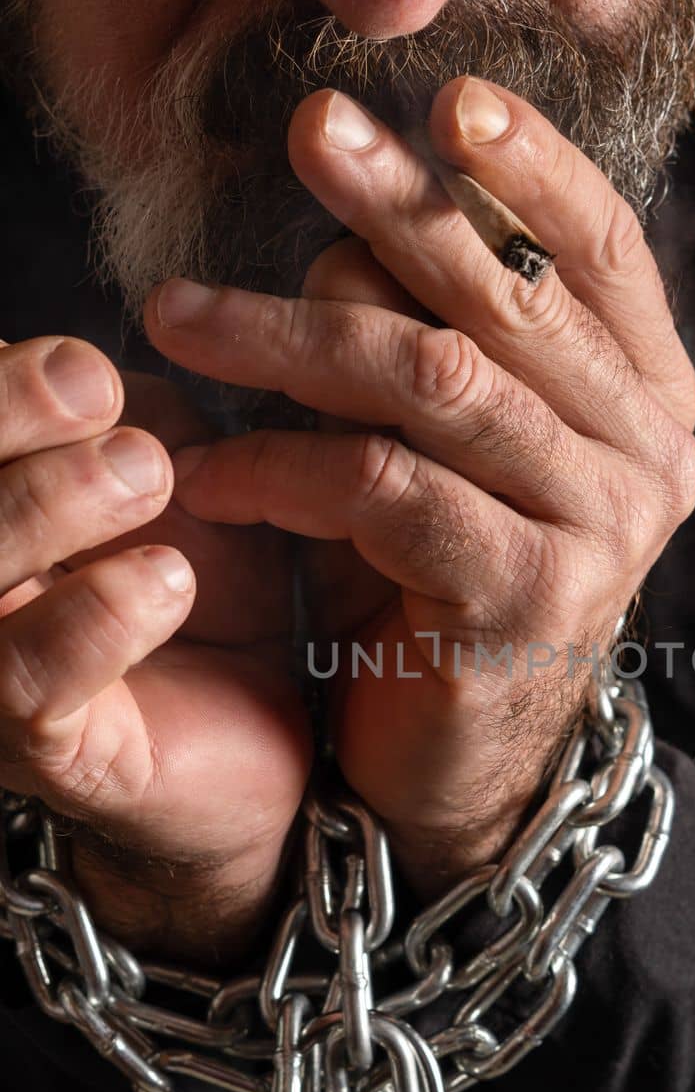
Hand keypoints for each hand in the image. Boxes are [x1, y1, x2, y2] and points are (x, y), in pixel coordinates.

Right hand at [0, 340, 310, 959]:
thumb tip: (135, 340)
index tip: (86, 369)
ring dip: (42, 503)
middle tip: (96, 394)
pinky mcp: (39, 751)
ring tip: (144, 472)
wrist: (271, 739)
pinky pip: (27, 681)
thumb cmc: (219, 590)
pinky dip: (94, 615)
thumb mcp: (186, 469)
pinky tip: (168, 581)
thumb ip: (141, 407)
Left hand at [148, 79, 694, 893]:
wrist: (465, 762)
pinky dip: (281, 466)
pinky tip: (210, 470)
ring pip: (434, 383)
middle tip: (308, 134)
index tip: (448, 98)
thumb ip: (442, 338)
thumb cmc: (447, 579)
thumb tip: (349, 234)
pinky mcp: (528, 598)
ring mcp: (602, 531)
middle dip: (398, 208)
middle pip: (507, 300)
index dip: (531, 167)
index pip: (603, 253)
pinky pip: (384, 489)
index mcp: (646, 397)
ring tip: (175, 315)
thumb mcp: (458, 445)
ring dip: (288, 337)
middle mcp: (647, 455)